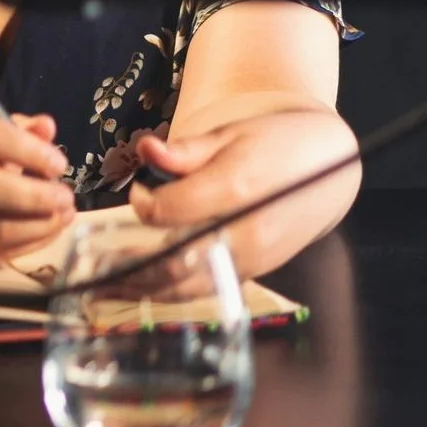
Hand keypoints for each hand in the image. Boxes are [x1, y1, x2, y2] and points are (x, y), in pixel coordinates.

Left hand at [127, 106, 359, 277]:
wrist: (330, 168)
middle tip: (96, 258)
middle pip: (177, 260)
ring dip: (144, 287)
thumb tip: (146, 149)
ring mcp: (253, 259)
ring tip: (105, 284)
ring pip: (190, 286)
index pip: (173, 211)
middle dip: (131, 263)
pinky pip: (207, 291)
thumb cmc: (277, 143)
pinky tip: (143, 288)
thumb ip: (186, 150)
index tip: (137, 193)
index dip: (145, 205)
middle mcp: (247, 232)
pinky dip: (171, 293)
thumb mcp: (232, 133)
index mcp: (238, 189)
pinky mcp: (255, 273)